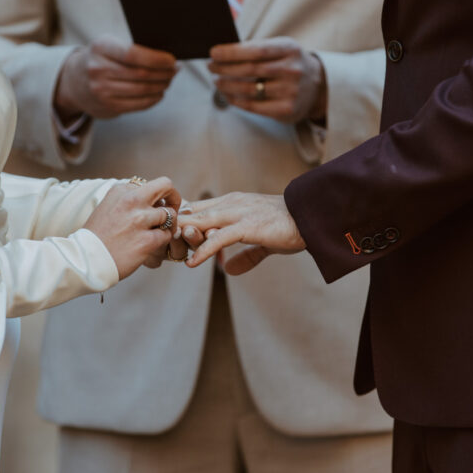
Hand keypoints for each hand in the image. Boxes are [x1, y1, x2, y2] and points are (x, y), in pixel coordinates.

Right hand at [55, 37, 177, 119]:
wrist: (75, 81)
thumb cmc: (103, 58)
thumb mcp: (109, 46)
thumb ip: (131, 49)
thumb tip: (167, 59)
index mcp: (100, 47)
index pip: (132, 54)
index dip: (156, 59)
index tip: (172, 60)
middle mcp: (98, 69)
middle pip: (140, 74)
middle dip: (164, 73)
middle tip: (175, 70)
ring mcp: (101, 90)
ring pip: (141, 90)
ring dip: (161, 86)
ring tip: (169, 80)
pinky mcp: (107, 106)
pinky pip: (138, 104)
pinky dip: (153, 99)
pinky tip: (160, 93)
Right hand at [84, 177, 181, 278]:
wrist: (86, 260)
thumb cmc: (96, 237)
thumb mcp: (107, 207)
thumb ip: (126, 200)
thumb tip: (149, 200)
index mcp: (121, 190)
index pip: (150, 185)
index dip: (155, 197)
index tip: (152, 207)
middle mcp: (132, 200)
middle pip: (166, 186)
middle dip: (173, 197)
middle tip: (171, 209)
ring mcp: (140, 220)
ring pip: (170, 214)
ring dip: (168, 225)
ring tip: (159, 233)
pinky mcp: (147, 240)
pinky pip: (167, 235)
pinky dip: (163, 241)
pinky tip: (153, 245)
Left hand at [179, 193, 304, 273]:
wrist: (312, 216)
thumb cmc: (290, 226)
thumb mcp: (263, 241)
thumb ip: (245, 255)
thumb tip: (227, 270)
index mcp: (231, 202)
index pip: (197, 209)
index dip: (181, 224)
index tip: (167, 240)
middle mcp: (230, 203)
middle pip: (193, 214)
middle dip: (175, 231)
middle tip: (160, 247)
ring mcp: (238, 213)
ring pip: (201, 223)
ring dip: (184, 238)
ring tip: (169, 253)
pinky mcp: (247, 226)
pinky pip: (219, 239)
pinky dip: (203, 250)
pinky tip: (192, 263)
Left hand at [209, 38, 326, 122]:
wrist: (317, 86)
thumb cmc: (289, 64)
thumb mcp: (280, 49)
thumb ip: (256, 49)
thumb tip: (221, 53)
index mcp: (289, 49)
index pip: (256, 50)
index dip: (232, 52)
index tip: (213, 53)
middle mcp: (292, 70)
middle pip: (250, 70)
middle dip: (225, 68)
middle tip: (211, 67)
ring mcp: (291, 91)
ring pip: (249, 89)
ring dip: (227, 85)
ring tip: (217, 81)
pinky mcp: (286, 109)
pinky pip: (253, 106)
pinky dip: (236, 100)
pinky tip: (228, 95)